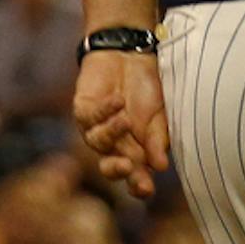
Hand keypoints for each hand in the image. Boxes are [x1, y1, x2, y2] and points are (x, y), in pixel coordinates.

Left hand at [73, 50, 170, 198]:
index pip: (136, 177)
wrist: (132, 54)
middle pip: (111, 168)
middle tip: (129, 167)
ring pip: (97, 142)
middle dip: (118, 170)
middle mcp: (114, 145)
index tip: (146, 189)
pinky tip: (118, 100)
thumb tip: (160, 166)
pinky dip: (104, 110)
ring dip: (112, 133)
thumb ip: (158, 139)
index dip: (139, 186)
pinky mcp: (83, 109)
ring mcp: (96, 128)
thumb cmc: (149, 87)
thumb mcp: (160, 114)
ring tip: (126, 120)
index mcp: (137, 152)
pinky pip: (89, 117)